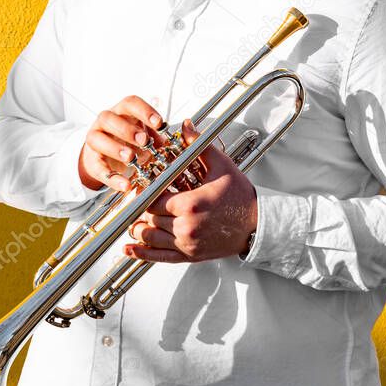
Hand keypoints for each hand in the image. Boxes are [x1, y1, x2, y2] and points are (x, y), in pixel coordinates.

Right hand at [78, 95, 166, 192]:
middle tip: (144, 141)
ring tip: (130, 157)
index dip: (144, 111)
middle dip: (128, 129)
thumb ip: (157, 135)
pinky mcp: (92, 161)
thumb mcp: (143, 134)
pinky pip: (98, 168)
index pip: (130, 103)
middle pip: (110, 118)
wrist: (104, 156)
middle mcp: (105, 122)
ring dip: (115, 148)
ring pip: (97, 138)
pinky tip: (124, 184)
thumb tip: (174, 140)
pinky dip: (112, 177)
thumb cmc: (127, 140)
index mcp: (121, 112)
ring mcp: (95, 139)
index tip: (159, 123)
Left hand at [123, 119, 257, 263]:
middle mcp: (186, 226)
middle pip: (149, 217)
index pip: (152, 198)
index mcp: (190, 204)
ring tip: (135, 220)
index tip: (141, 188)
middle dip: (143, 208)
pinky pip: (159, 257)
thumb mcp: (221, 166)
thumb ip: (199, 146)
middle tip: (138, 200)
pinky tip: (129, 249)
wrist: (256, 224)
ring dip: (139, 228)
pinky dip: (141, 254)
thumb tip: (186, 127)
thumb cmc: (239, 197)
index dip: (144, 192)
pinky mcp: (189, 255)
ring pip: (149, 237)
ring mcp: (187, 244)